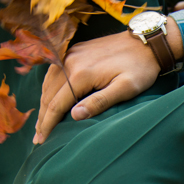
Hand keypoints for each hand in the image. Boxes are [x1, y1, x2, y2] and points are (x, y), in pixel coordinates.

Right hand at [33, 21, 179, 143]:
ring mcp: (70, 54)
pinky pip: (54, 73)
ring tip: (42, 124)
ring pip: (48, 84)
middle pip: (49, 95)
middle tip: (38, 138)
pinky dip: (49, 89)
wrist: (145, 42)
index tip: (42, 141)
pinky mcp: (74, 51)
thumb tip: (74, 115)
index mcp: (81, 74)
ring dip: (43, 104)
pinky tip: (49, 99)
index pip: (56, 104)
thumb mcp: (125, 88)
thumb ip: (100, 101)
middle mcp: (70, 62)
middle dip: (42, 118)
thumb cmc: (139, 69)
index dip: (48, 124)